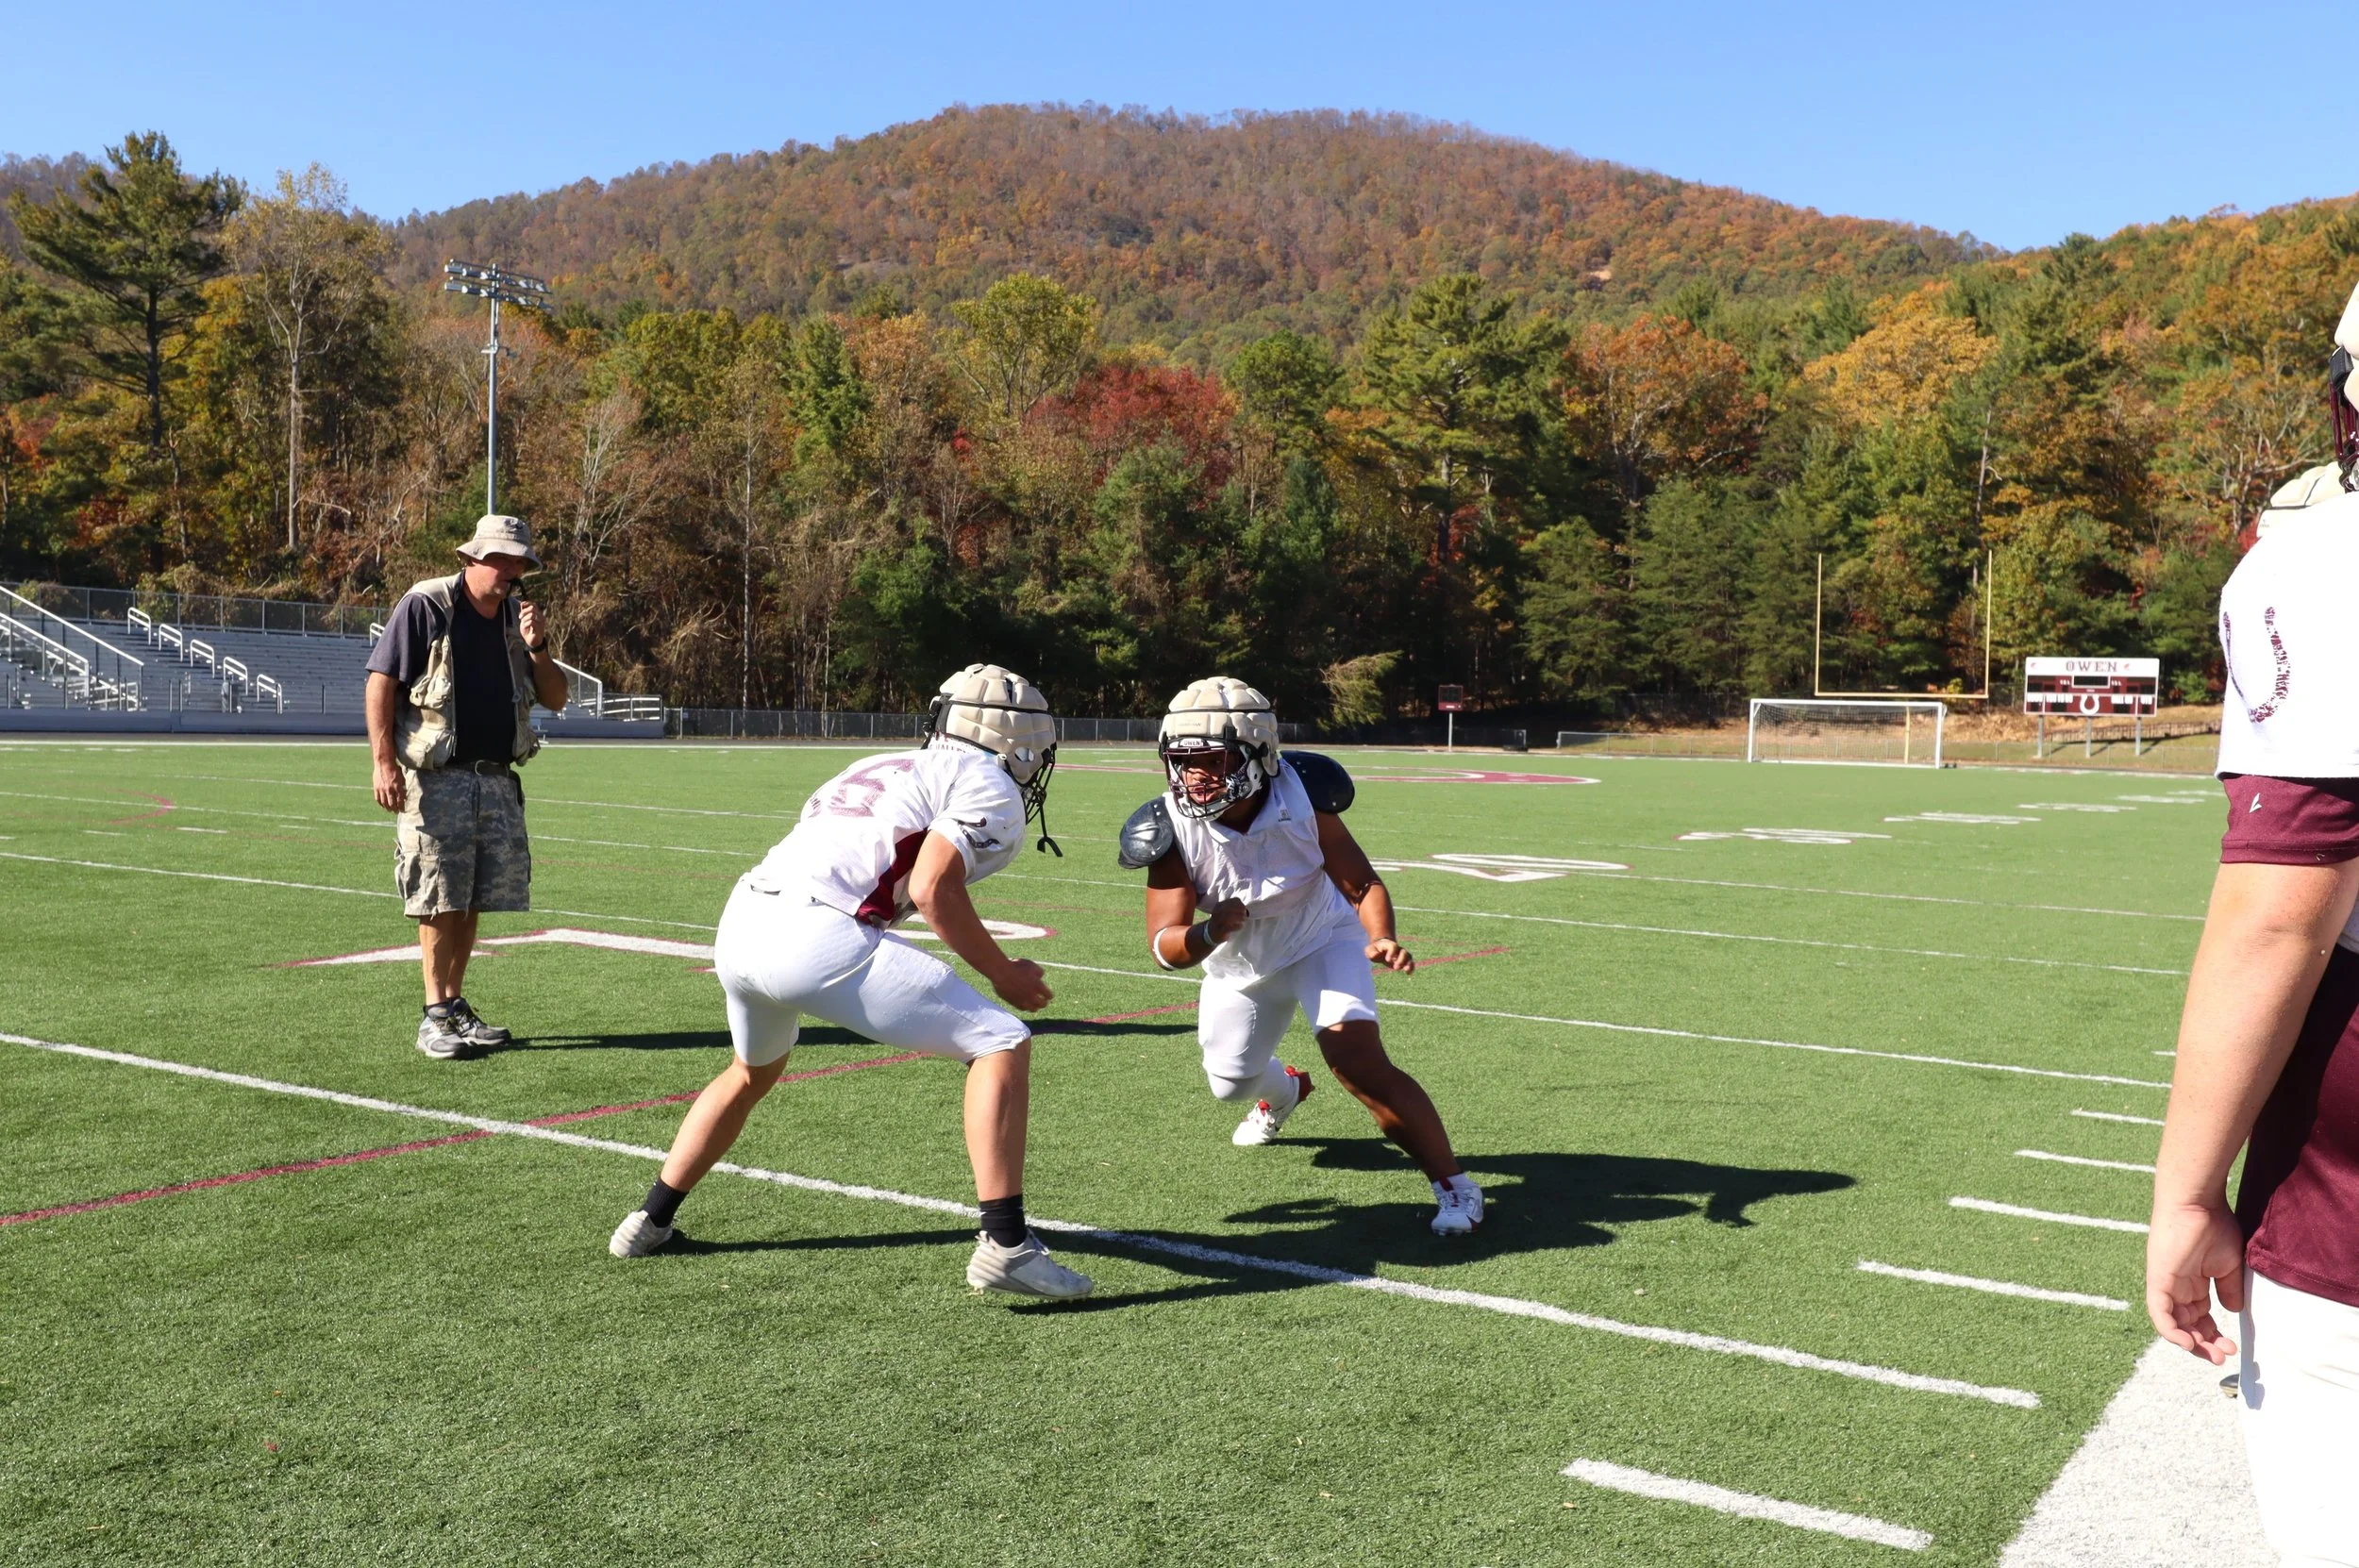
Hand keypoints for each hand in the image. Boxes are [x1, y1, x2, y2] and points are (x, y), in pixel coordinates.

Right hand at [372, 757, 404, 812]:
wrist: (384, 764)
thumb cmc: (395, 770)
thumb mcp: (402, 778)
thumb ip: (403, 788)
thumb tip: (404, 797)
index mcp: (398, 787)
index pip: (400, 801)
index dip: (401, 807)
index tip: (402, 810)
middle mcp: (390, 789)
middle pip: (392, 804)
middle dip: (395, 809)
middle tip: (396, 812)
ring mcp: (382, 789)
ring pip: (384, 803)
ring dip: (387, 808)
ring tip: (389, 810)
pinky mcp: (376, 788)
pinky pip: (378, 799)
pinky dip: (380, 803)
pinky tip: (382, 805)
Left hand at [518, 598, 546, 651]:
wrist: (531, 641)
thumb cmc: (528, 630)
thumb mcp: (524, 620)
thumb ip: (524, 612)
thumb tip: (522, 603)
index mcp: (538, 614)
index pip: (533, 604)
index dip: (527, 603)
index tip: (521, 608)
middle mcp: (541, 617)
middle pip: (532, 608)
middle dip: (524, 612)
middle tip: (520, 617)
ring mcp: (541, 622)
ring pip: (532, 615)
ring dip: (525, 619)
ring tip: (523, 624)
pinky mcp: (539, 628)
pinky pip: (532, 622)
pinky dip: (526, 624)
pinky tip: (525, 627)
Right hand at [991, 958, 1052, 1011]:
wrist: (1001, 972)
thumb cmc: (1017, 966)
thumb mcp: (1031, 965)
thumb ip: (1039, 972)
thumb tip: (1041, 977)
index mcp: (1038, 987)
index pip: (1049, 996)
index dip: (1049, 994)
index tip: (1048, 994)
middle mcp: (1032, 996)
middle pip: (1043, 1005)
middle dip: (1044, 1002)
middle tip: (1043, 1000)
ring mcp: (1023, 1001)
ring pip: (1033, 1009)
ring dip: (1035, 1006)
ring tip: (1034, 1003)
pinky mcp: (1014, 1003)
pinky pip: (1023, 1008)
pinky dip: (1025, 1006)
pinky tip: (1025, 1003)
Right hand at [1205, 898, 1248, 944]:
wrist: (1211, 933)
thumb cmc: (1221, 921)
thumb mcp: (1224, 911)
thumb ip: (1233, 908)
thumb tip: (1244, 908)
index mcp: (1219, 905)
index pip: (1232, 901)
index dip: (1240, 904)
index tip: (1244, 908)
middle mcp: (1217, 912)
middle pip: (1229, 908)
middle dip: (1240, 910)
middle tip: (1245, 914)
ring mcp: (1217, 922)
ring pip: (1228, 917)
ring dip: (1239, 917)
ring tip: (1244, 919)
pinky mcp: (1219, 931)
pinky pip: (1228, 927)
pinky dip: (1237, 926)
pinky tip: (1241, 926)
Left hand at [1367, 937, 1414, 973]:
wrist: (1381, 949)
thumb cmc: (1374, 950)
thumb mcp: (1370, 950)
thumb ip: (1371, 952)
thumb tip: (1376, 955)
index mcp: (1389, 944)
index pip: (1393, 946)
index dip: (1392, 952)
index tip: (1387, 960)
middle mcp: (1397, 949)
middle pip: (1403, 952)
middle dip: (1400, 960)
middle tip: (1395, 967)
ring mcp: (1401, 954)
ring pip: (1408, 957)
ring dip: (1408, 963)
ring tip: (1406, 970)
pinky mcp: (1404, 960)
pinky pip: (1410, 962)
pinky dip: (1411, 967)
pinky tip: (1408, 973)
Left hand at [2145, 1198, 2245, 1362]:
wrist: (2198, 1203)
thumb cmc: (2214, 1226)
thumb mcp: (2229, 1265)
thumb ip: (2229, 1289)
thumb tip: (2232, 1312)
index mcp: (2193, 1282)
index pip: (2200, 1317)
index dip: (2214, 1335)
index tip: (2233, 1347)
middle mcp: (2177, 1287)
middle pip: (2187, 1325)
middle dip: (2205, 1344)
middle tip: (2223, 1357)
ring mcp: (2166, 1284)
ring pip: (2173, 1324)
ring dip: (2192, 1343)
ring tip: (2212, 1355)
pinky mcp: (2157, 1280)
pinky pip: (2160, 1313)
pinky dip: (2172, 1332)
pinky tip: (2189, 1344)